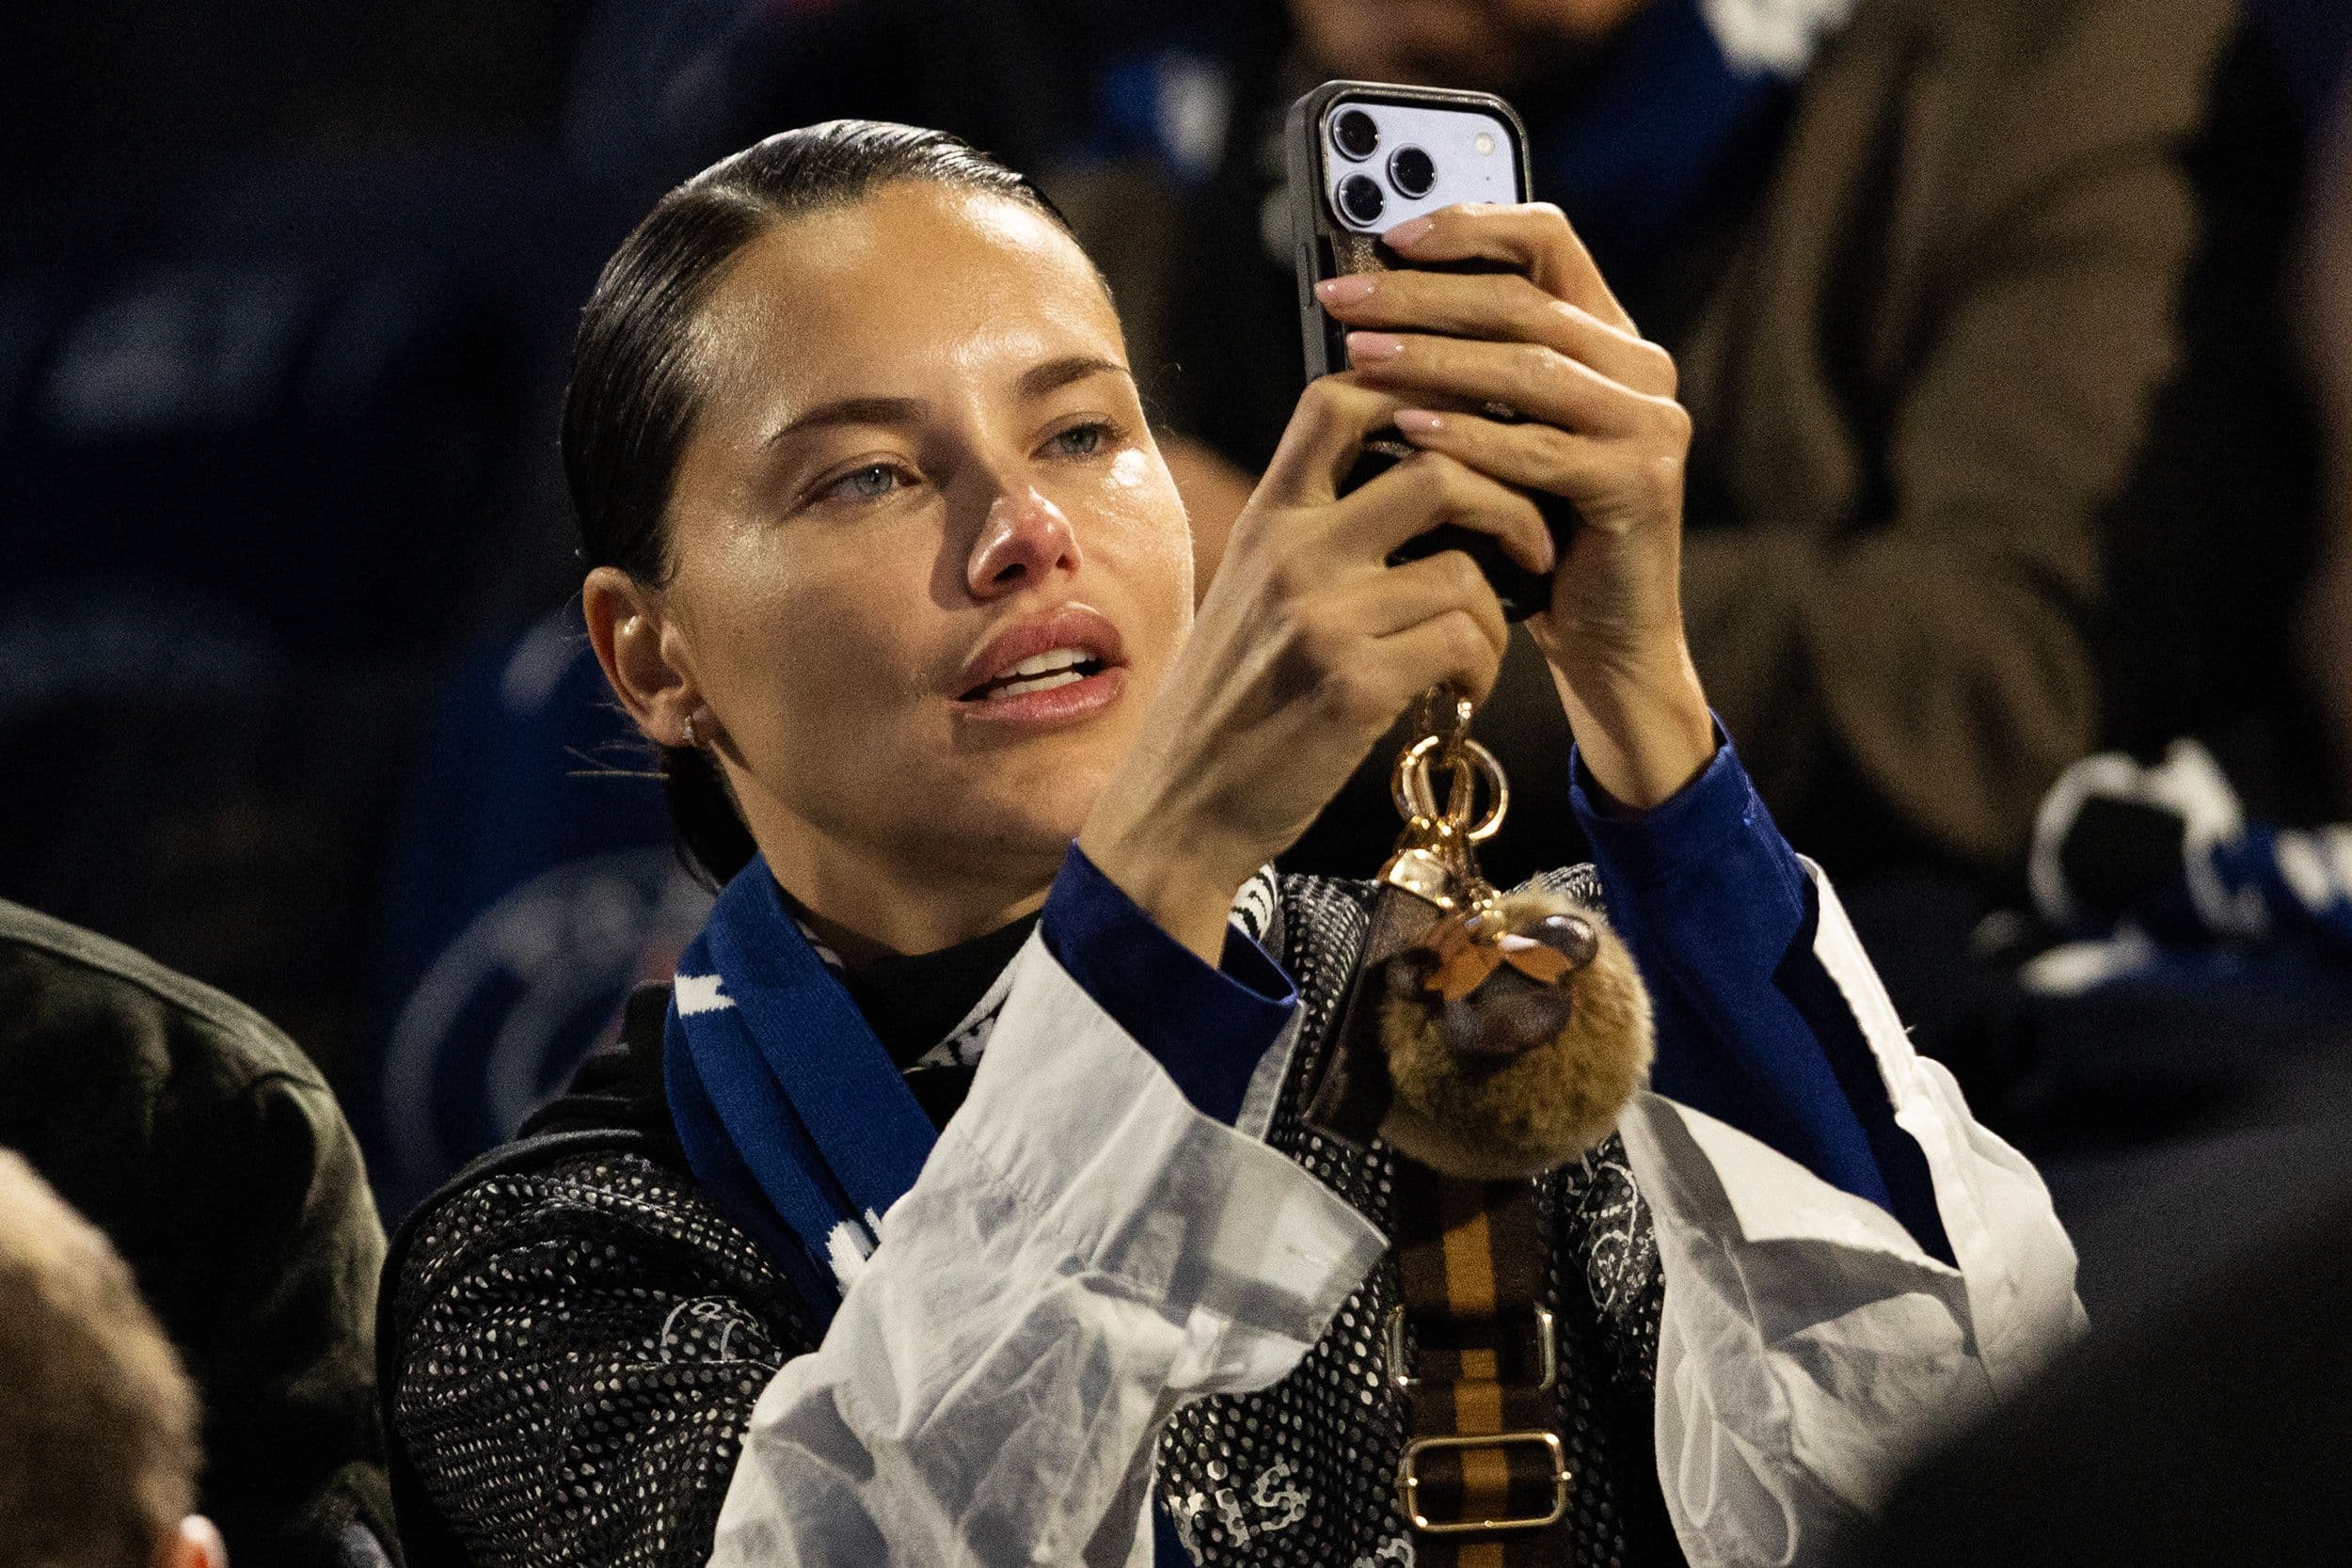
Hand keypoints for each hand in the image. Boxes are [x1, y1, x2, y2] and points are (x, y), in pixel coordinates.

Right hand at [1080, 376, 1555, 960]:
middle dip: (1508, 496)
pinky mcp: (1353, 683)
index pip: (1341, 397)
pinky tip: (1459, 690)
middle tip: (1530, 540)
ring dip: (1500, 607)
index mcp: (1266, 519)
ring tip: (1480, 644)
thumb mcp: (1251, 594)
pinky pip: (1463, 638)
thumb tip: (1407, 479)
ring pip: (1466, 565)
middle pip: (1435, 461)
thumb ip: (1312, 535)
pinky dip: (1482, 663)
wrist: (1179, 807)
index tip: (1472, 429)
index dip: (1421, 389)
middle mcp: (1290, 551)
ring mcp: (1320, 616)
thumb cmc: (1228, 704)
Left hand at [1316, 202, 1716, 808]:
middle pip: (1524, 299)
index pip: (1545, 240)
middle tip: (1342, 298)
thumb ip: (1458, 372)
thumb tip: (1359, 307)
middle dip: (1423, 294)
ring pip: (1529, 367)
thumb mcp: (1493, 437)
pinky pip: (1541, 448)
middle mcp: (1639, 367)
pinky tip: (1410, 429)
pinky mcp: (1641, 481)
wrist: (1603, 640)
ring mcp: (1649, 423)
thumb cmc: (1530, 536)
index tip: (1387, 231)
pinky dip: (1472, 436)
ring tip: (1358, 356)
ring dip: (1435, 358)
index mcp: (1605, 337)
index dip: (1468, 224)